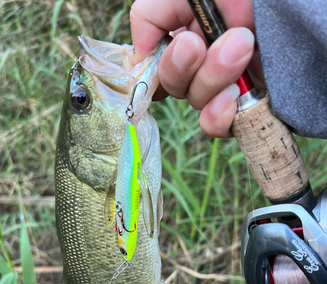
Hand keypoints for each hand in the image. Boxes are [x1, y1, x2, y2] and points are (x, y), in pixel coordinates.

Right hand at [130, 0, 259, 136]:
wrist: (289, 6)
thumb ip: (150, 15)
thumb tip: (138, 55)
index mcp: (184, 34)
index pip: (151, 65)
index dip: (150, 69)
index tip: (160, 57)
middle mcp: (199, 62)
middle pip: (170, 86)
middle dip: (185, 67)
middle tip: (207, 41)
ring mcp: (221, 85)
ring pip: (195, 103)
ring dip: (212, 78)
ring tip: (242, 46)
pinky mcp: (243, 106)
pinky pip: (217, 127)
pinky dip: (219, 116)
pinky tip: (234, 96)